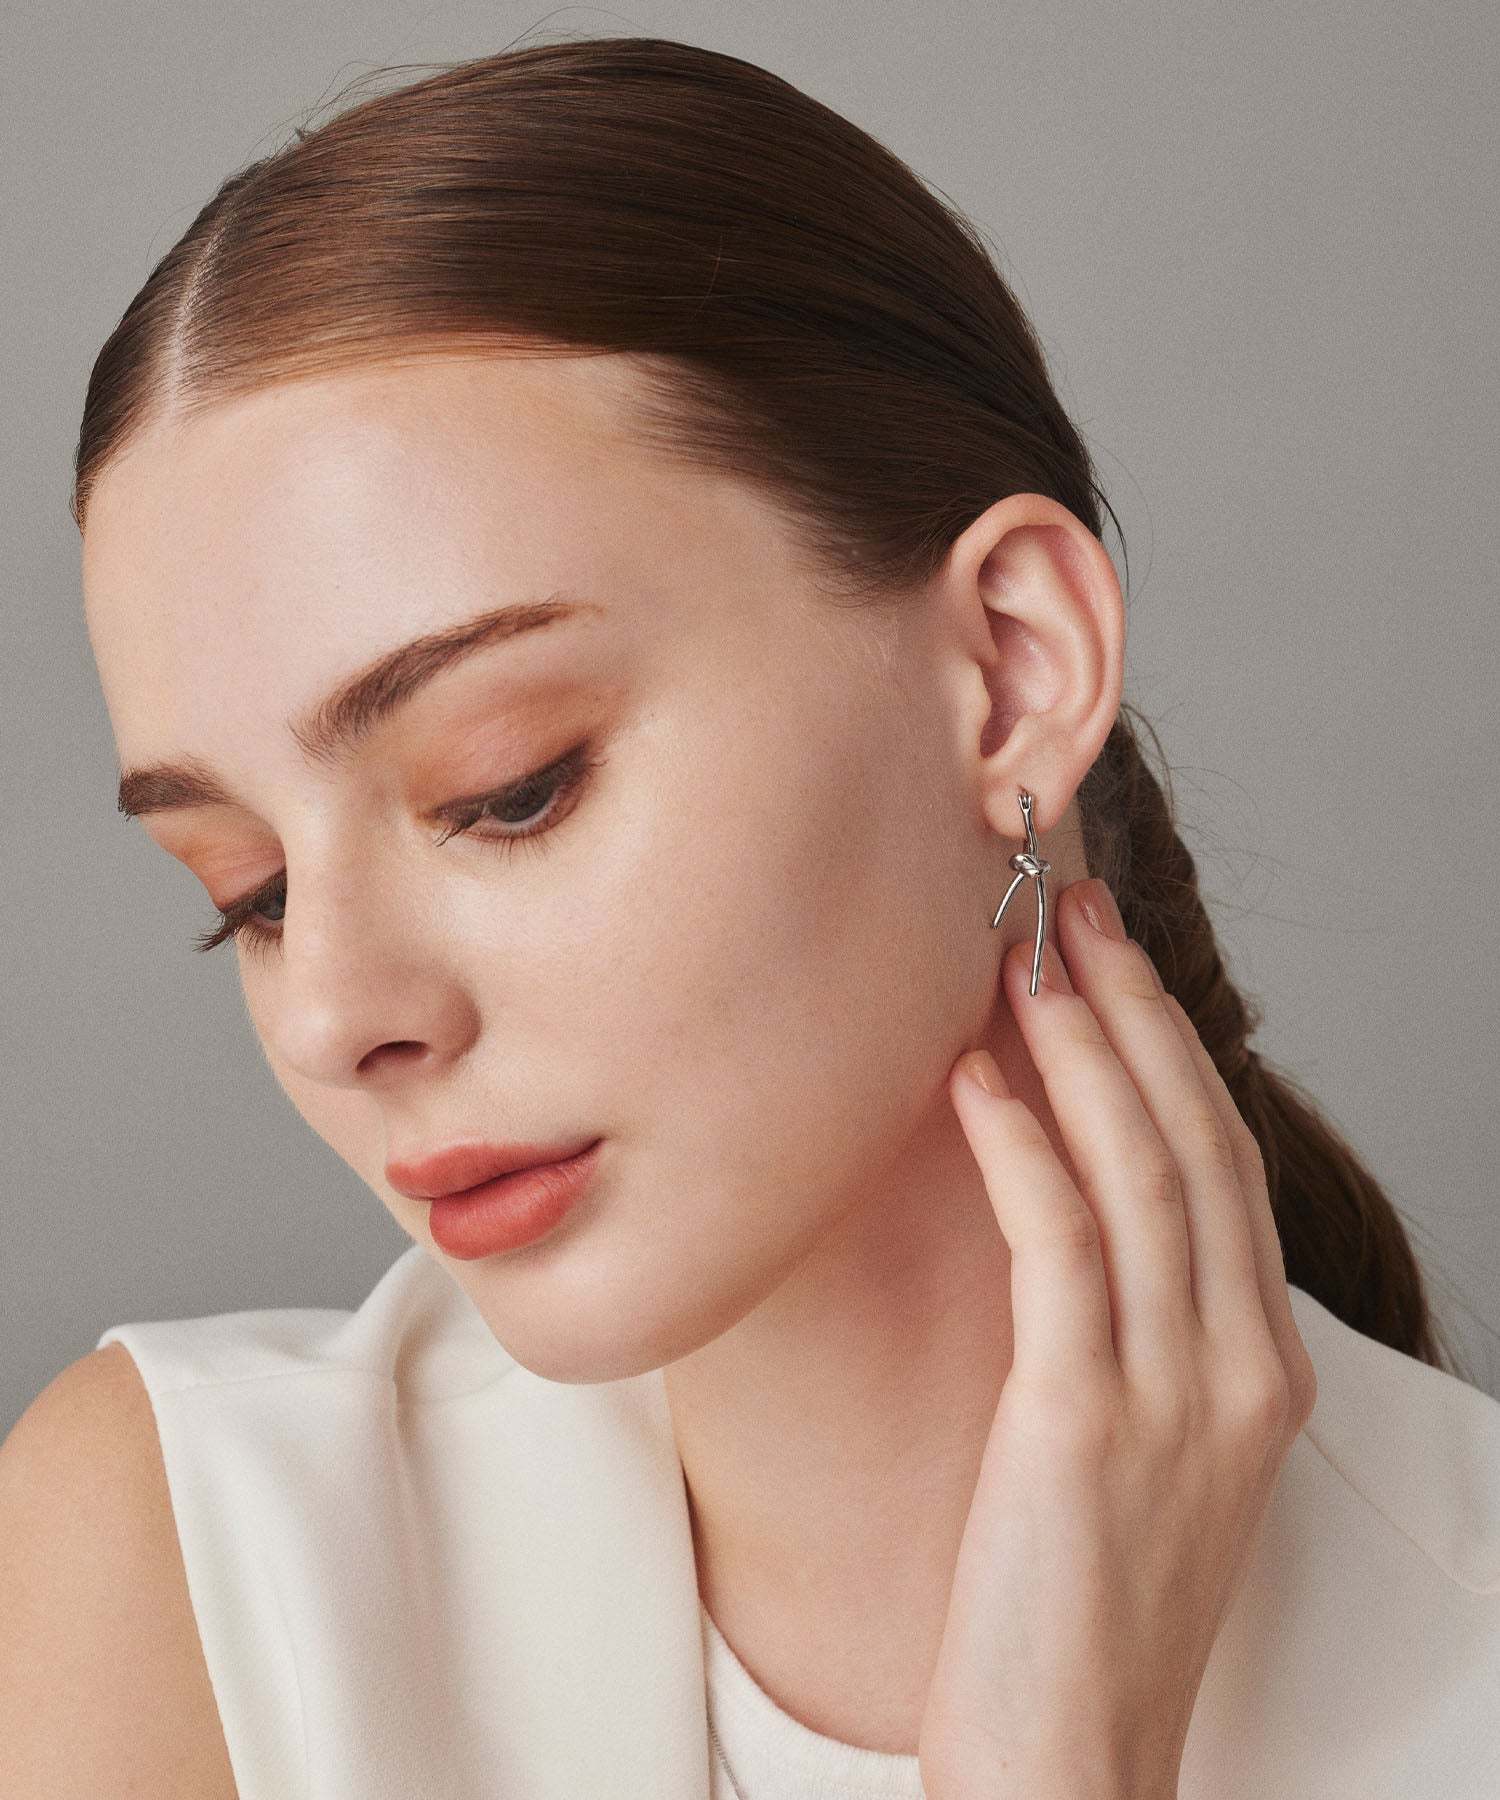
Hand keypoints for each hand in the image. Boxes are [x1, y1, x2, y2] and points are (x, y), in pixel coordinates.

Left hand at [916, 877, 1317, 1799]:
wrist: (1070, 1760)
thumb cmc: (1079, 1602)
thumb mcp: (1137, 1446)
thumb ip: (1127, 1327)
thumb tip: (1057, 1195)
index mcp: (1259, 1365)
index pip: (1220, 1164)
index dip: (1164, 1047)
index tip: (1105, 959)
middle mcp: (1239, 1365)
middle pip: (1193, 1139)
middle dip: (1129, 1009)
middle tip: (1067, 910)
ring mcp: (1176, 1393)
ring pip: (1137, 1171)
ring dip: (1074, 1048)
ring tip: (1018, 957)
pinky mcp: (1084, 1421)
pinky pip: (1059, 1245)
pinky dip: (1019, 1145)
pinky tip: (972, 1076)